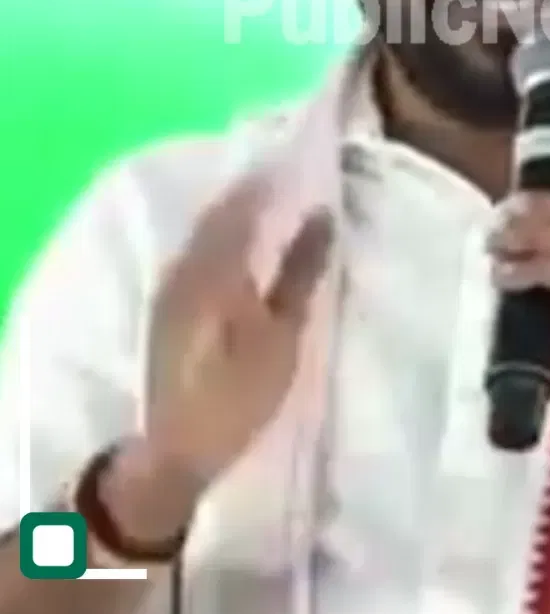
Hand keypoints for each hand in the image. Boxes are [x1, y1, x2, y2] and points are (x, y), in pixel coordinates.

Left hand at [141, 178, 332, 509]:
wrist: (174, 451)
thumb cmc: (236, 395)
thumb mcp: (282, 336)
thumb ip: (300, 270)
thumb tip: (321, 213)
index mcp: (214, 265)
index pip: (241, 202)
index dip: (268, 179)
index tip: (300, 162)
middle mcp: (184, 264)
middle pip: (218, 213)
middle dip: (251, 193)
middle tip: (290, 183)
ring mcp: (169, 286)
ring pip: (204, 232)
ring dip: (234, 217)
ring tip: (272, 212)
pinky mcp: (165, 306)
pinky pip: (195, 252)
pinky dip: (221, 240)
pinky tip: (241, 252)